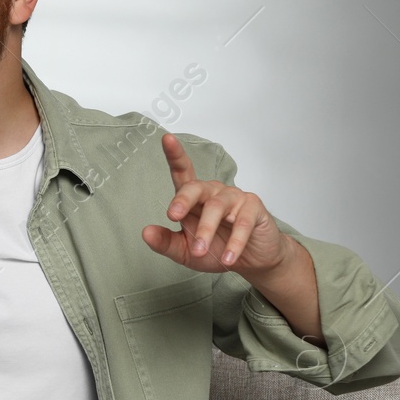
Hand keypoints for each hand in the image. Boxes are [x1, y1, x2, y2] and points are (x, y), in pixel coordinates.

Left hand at [140, 133, 289, 275]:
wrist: (251, 260)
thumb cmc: (216, 249)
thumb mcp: (185, 251)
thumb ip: (165, 243)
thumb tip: (146, 233)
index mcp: (193, 198)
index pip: (182, 172)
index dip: (174, 155)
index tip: (166, 139)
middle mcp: (213, 192)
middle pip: (196, 187)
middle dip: (182, 200)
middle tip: (173, 216)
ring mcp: (234, 198)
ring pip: (216, 207)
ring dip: (206, 230)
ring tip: (200, 252)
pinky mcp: (253, 208)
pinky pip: (242, 223)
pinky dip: (234, 242)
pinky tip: (228, 257)